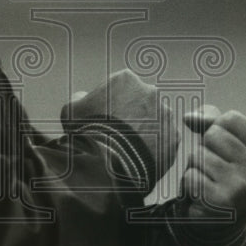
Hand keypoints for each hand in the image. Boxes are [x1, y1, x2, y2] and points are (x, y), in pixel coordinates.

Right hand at [63, 69, 178, 176]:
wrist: (109, 164)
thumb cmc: (88, 132)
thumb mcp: (71, 110)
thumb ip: (79, 98)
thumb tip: (83, 97)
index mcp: (126, 80)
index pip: (120, 88)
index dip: (110, 104)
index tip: (104, 119)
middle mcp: (151, 93)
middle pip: (140, 103)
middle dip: (132, 116)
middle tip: (117, 136)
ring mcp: (165, 116)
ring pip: (155, 122)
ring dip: (145, 132)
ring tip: (129, 151)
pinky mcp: (173, 138)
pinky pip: (164, 142)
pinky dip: (154, 149)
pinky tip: (139, 160)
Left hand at [180, 107, 245, 223]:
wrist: (224, 213)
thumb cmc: (224, 166)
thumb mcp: (225, 139)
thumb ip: (209, 119)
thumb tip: (188, 117)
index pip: (230, 118)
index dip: (219, 128)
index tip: (226, 148)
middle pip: (212, 134)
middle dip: (207, 147)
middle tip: (216, 166)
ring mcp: (241, 185)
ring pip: (198, 154)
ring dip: (197, 165)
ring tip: (210, 178)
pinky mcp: (221, 201)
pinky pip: (190, 175)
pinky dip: (191, 182)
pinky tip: (204, 192)